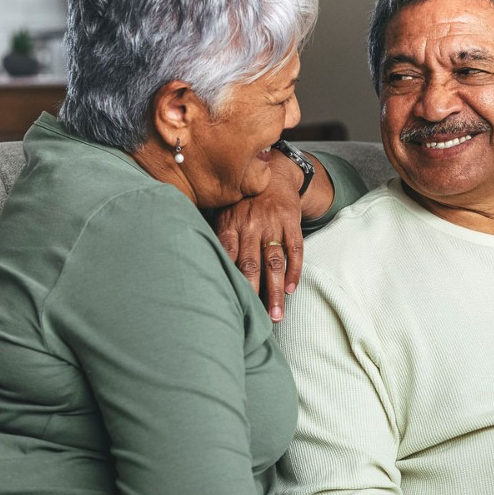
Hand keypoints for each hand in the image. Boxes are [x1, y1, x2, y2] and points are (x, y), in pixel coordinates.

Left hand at [211, 160, 304, 320]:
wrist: (273, 173)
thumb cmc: (242, 201)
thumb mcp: (223, 212)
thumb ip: (216, 238)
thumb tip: (198, 269)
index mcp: (229, 223)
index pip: (226, 257)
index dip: (229, 282)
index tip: (228, 306)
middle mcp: (250, 224)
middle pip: (251, 265)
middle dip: (254, 294)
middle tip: (256, 320)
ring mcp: (272, 223)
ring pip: (274, 261)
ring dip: (276, 291)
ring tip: (277, 315)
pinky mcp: (291, 221)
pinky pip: (295, 249)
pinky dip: (294, 271)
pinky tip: (291, 289)